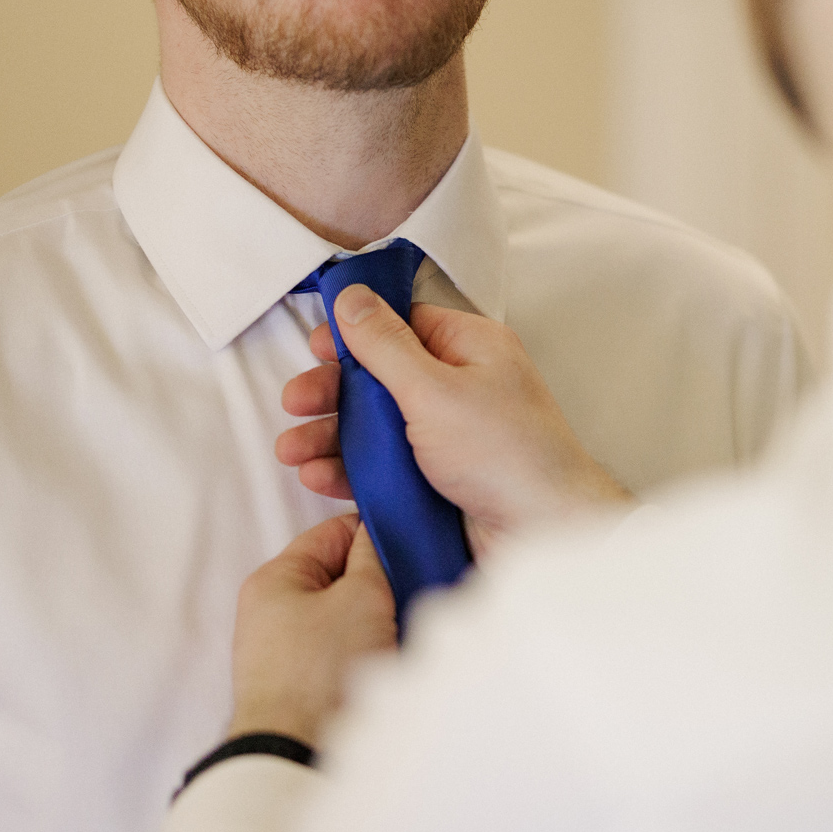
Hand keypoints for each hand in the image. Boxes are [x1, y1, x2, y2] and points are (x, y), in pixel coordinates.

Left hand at [227, 515, 395, 745]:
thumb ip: (372, 557)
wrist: (295, 756)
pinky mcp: (295, 686)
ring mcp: (280, 651)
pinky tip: (389, 659)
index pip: (332, 533)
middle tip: (415, 589)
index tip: (413, 542)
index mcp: (274, 578)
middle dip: (378, 582)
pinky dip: (363, 651)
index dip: (376, 533)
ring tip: (405, 626)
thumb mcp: (361, 598)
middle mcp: (270, 611)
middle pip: (337, 577)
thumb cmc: (321, 672)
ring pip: (341, 617)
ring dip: (374, 620)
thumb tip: (375, 535)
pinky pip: (337, 652)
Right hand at [276, 288, 632, 559]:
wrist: (541, 535)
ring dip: (329, 436)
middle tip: (294, 404)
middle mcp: (461, 388)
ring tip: (291, 453)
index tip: (315, 347)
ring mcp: (448, 437)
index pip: (404, 325)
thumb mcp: (434, 389)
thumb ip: (385, 345)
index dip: (356, 335)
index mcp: (470, 349)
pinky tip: (317, 477)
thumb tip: (353, 296)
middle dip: (331, 392)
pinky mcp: (437, 480)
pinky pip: (384, 467)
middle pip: (380, 378)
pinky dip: (349, 470)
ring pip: (376, 426)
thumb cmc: (504, 454)